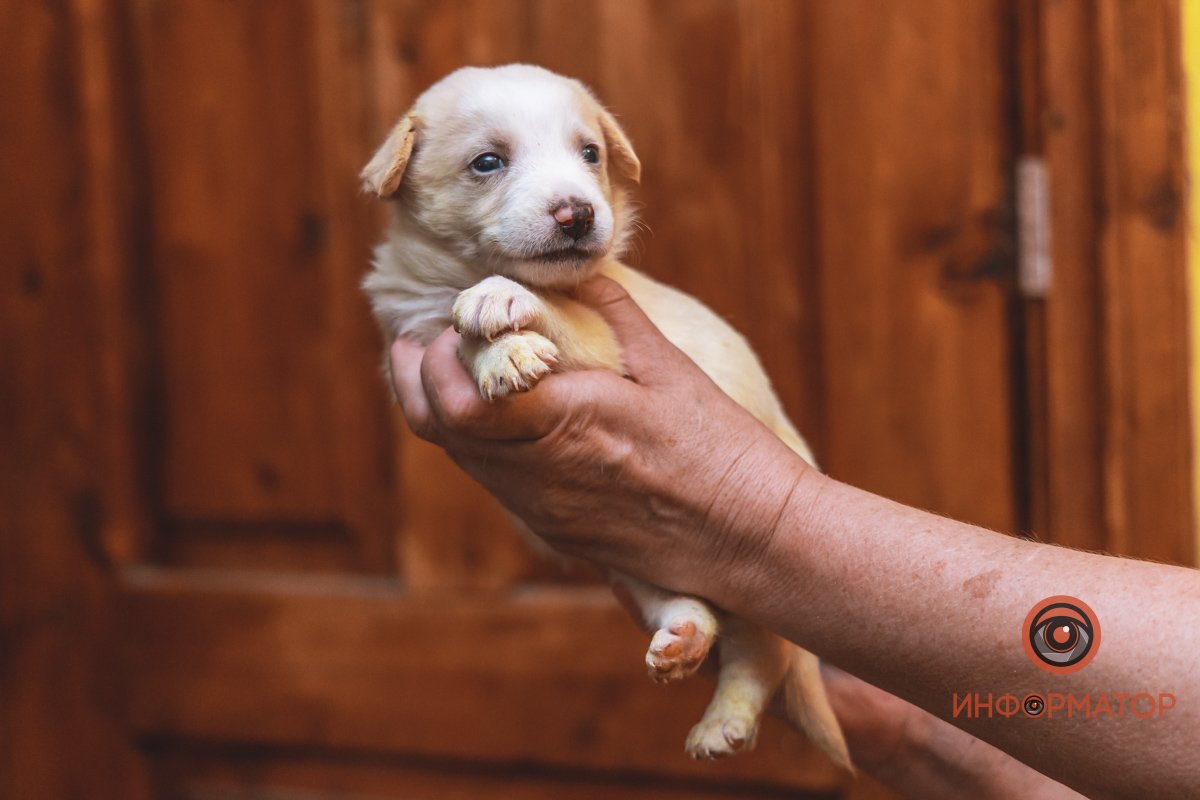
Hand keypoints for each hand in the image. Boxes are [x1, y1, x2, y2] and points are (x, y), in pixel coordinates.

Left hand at [388, 277, 816, 604]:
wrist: (754, 542)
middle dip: (421, 377)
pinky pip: (494, 481)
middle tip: (432, 337)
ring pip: (460, 458)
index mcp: (566, 425)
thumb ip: (613, 313)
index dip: (439, 358)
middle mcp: (539, 477)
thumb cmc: (722, 452)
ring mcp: (543, 510)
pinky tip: (505, 412)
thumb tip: (578, 273)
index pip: (459, 402)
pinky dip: (479, 441)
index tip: (455, 320)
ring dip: (446, 410)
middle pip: (439, 430)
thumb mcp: (670, 368)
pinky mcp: (555, 530)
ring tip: (462, 365)